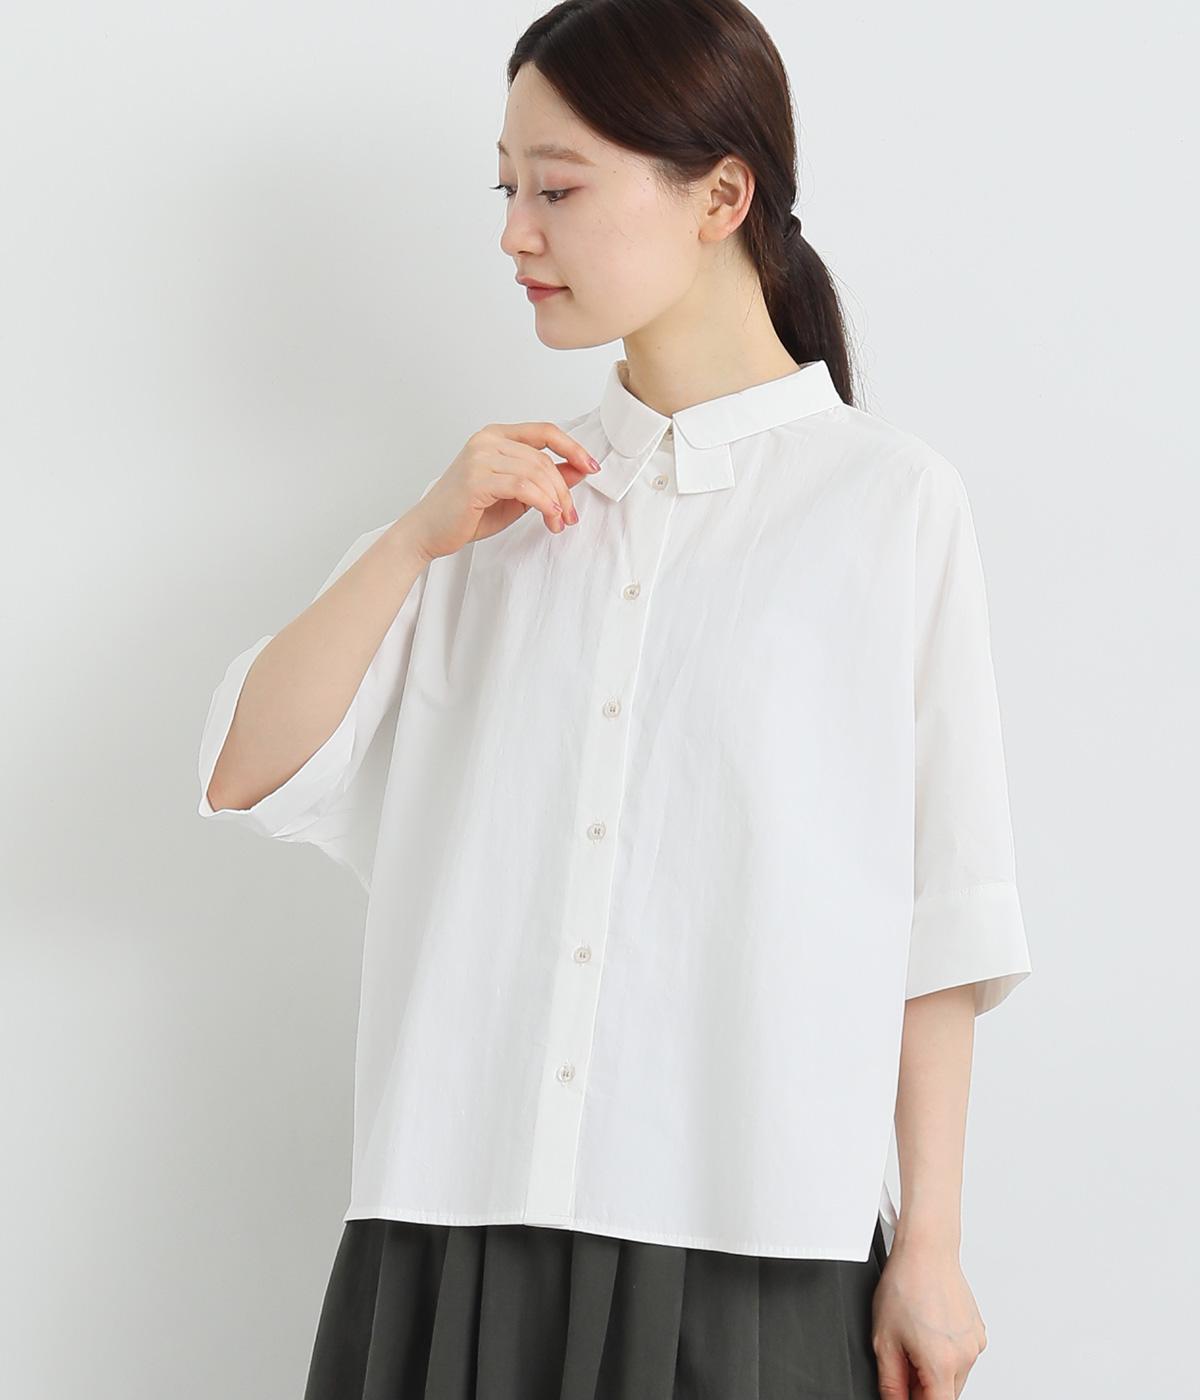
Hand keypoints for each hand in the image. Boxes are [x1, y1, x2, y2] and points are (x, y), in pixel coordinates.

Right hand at [409, 421, 600, 560]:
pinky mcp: (476, 480)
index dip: (573, 447)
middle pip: (544, 458)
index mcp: (496, 436)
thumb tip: (579, 471)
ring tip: (559, 521)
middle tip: (571, 515)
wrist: (429, 531)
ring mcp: (480, 457)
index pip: (545, 431)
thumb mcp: (516, 495)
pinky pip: (523, 487)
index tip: (591, 467)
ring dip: (555, 501)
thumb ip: (544, 480)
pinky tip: (549, 516)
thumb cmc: (468, 512)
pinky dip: (543, 503)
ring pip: (536, 473)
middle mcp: (487, 441)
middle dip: (565, 489)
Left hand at [871, 1239, 987, 1397]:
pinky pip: (963, 1356)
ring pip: (955, 1377)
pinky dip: (947, 1354)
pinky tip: (929, 1329)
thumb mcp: (884, 1340)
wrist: (926, 1250)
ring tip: (915, 1338)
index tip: (906, 1392)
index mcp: (942, 1364)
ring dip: (936, 1370)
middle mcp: (966, 1357)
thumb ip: (891, 1382)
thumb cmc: (905, 1285)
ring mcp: (975, 1344)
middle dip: (924, 1387)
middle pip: (946, 1394)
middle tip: (903, 1360)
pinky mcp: (978, 1332)